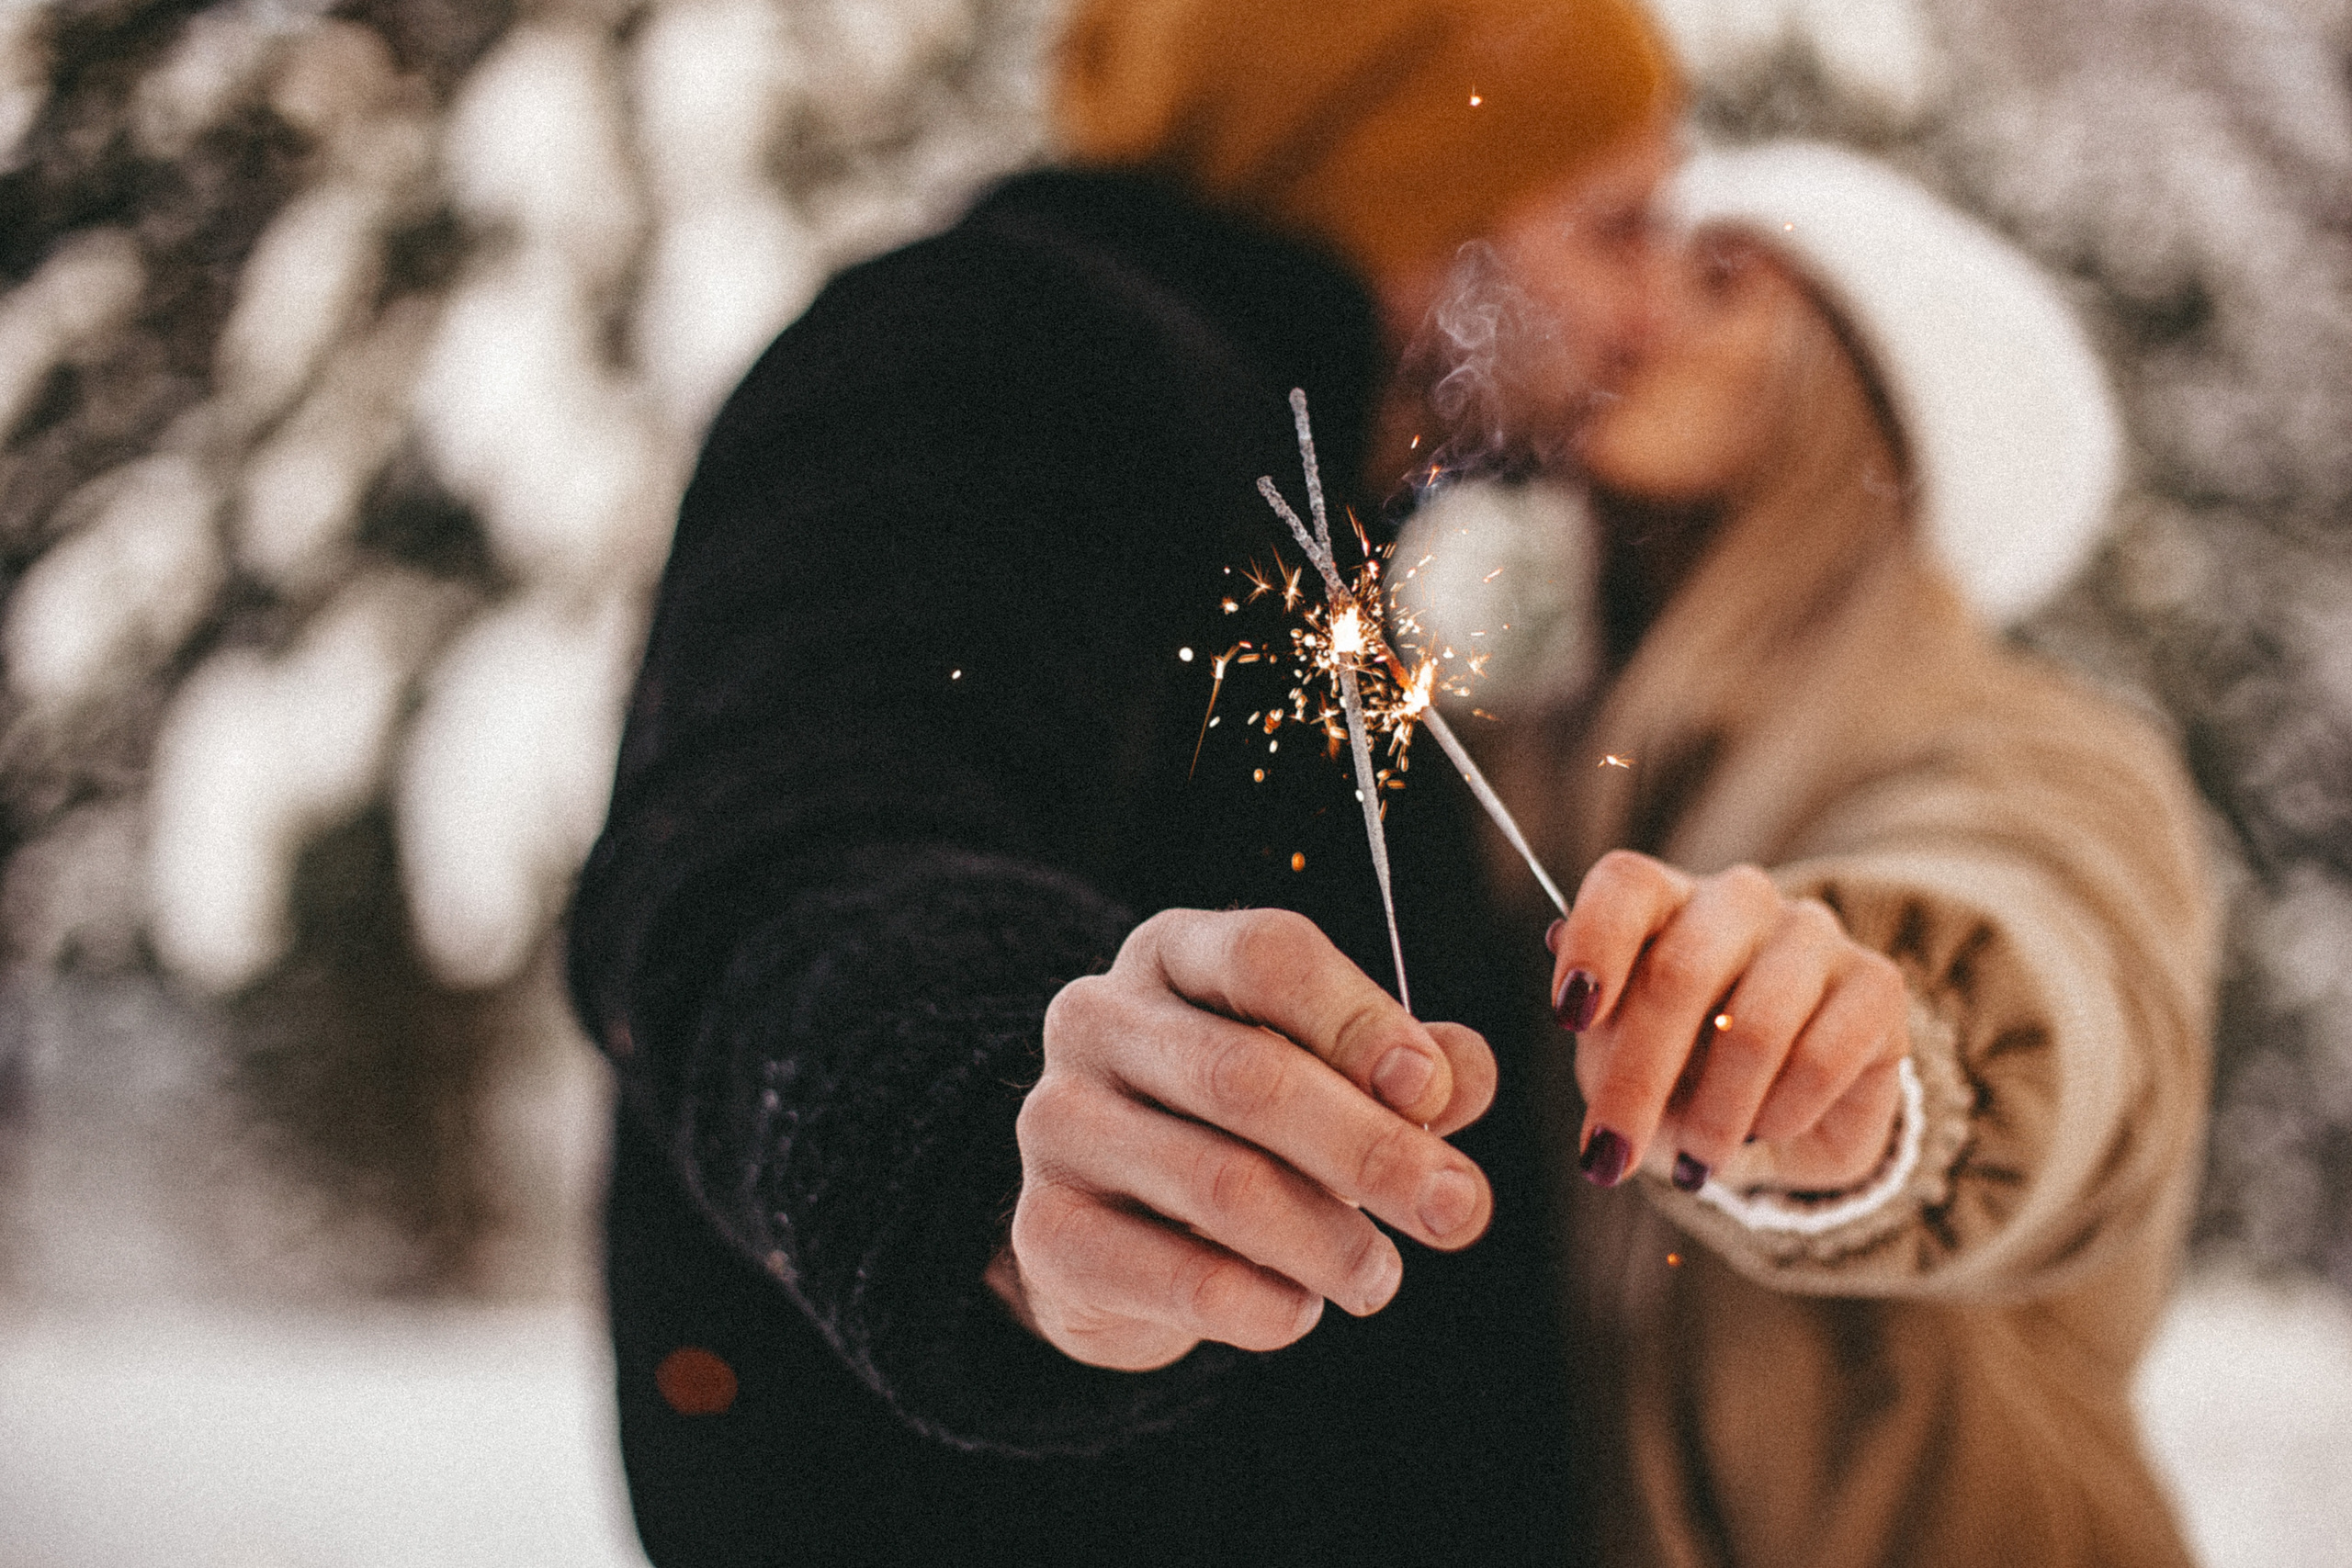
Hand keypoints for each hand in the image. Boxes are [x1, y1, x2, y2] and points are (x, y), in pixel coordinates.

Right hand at [988, 908, 1496, 1371]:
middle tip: (1457, 1210)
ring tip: (1382, 1276)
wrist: (1111, 1228)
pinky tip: (1301, 1311)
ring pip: (1219, 1182)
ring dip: (1327, 1239)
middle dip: (1370, 1149)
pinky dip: (1259, 1304)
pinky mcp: (1046, 1229)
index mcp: (1174, 953)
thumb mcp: (1324, 1075)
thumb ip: (1406, 1071)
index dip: (1359, 1020)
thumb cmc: (1238, 1127)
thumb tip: (1467, 1075)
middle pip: (1246, 1075)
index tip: (1434, 1091)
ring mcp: (1058, 1122)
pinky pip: (1173, 1275)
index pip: (1267, 956)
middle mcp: (1098, 1019)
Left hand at [1546, 851, 1907, 1194]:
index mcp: (1665, 900)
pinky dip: (1780, 1114)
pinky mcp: (1878, 984)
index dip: (1595, 945)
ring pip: (1754, 1026)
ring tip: (1696, 1161)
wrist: (1785, 1124)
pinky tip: (1766, 1130)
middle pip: (1680, 971)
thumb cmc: (1683, 1080)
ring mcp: (1813, 935)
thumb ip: (1600, 1031)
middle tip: (1609, 1152)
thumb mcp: (1623, 1066)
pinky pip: (1820, 1059)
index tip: (1570, 1018)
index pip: (1626, 886)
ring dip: (1713, 1115)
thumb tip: (1574, 989)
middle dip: (1637, 1078)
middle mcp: (1738, 901)